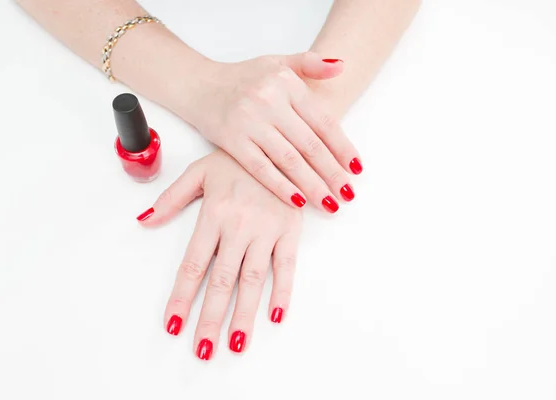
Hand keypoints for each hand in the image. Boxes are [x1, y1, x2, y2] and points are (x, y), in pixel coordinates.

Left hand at [137, 150, 301, 359]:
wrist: (279, 141)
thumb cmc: (237, 159)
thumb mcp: (199, 171)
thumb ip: (171, 198)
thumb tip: (144, 220)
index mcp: (215, 214)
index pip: (194, 265)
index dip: (182, 297)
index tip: (173, 325)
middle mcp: (239, 226)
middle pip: (222, 280)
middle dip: (211, 317)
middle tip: (203, 349)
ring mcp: (267, 229)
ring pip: (253, 278)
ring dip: (245, 312)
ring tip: (237, 342)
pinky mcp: (291, 229)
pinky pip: (287, 265)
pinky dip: (283, 290)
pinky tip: (275, 314)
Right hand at [183, 52, 361, 212]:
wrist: (199, 85)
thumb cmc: (243, 77)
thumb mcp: (278, 62)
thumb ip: (311, 64)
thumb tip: (342, 66)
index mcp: (286, 83)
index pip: (323, 121)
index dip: (343, 147)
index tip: (357, 169)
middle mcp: (269, 102)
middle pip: (309, 145)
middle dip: (332, 173)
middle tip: (348, 194)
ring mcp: (249, 123)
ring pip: (288, 160)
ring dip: (312, 185)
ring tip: (330, 203)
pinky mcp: (232, 142)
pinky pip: (261, 168)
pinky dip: (281, 186)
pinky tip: (298, 202)